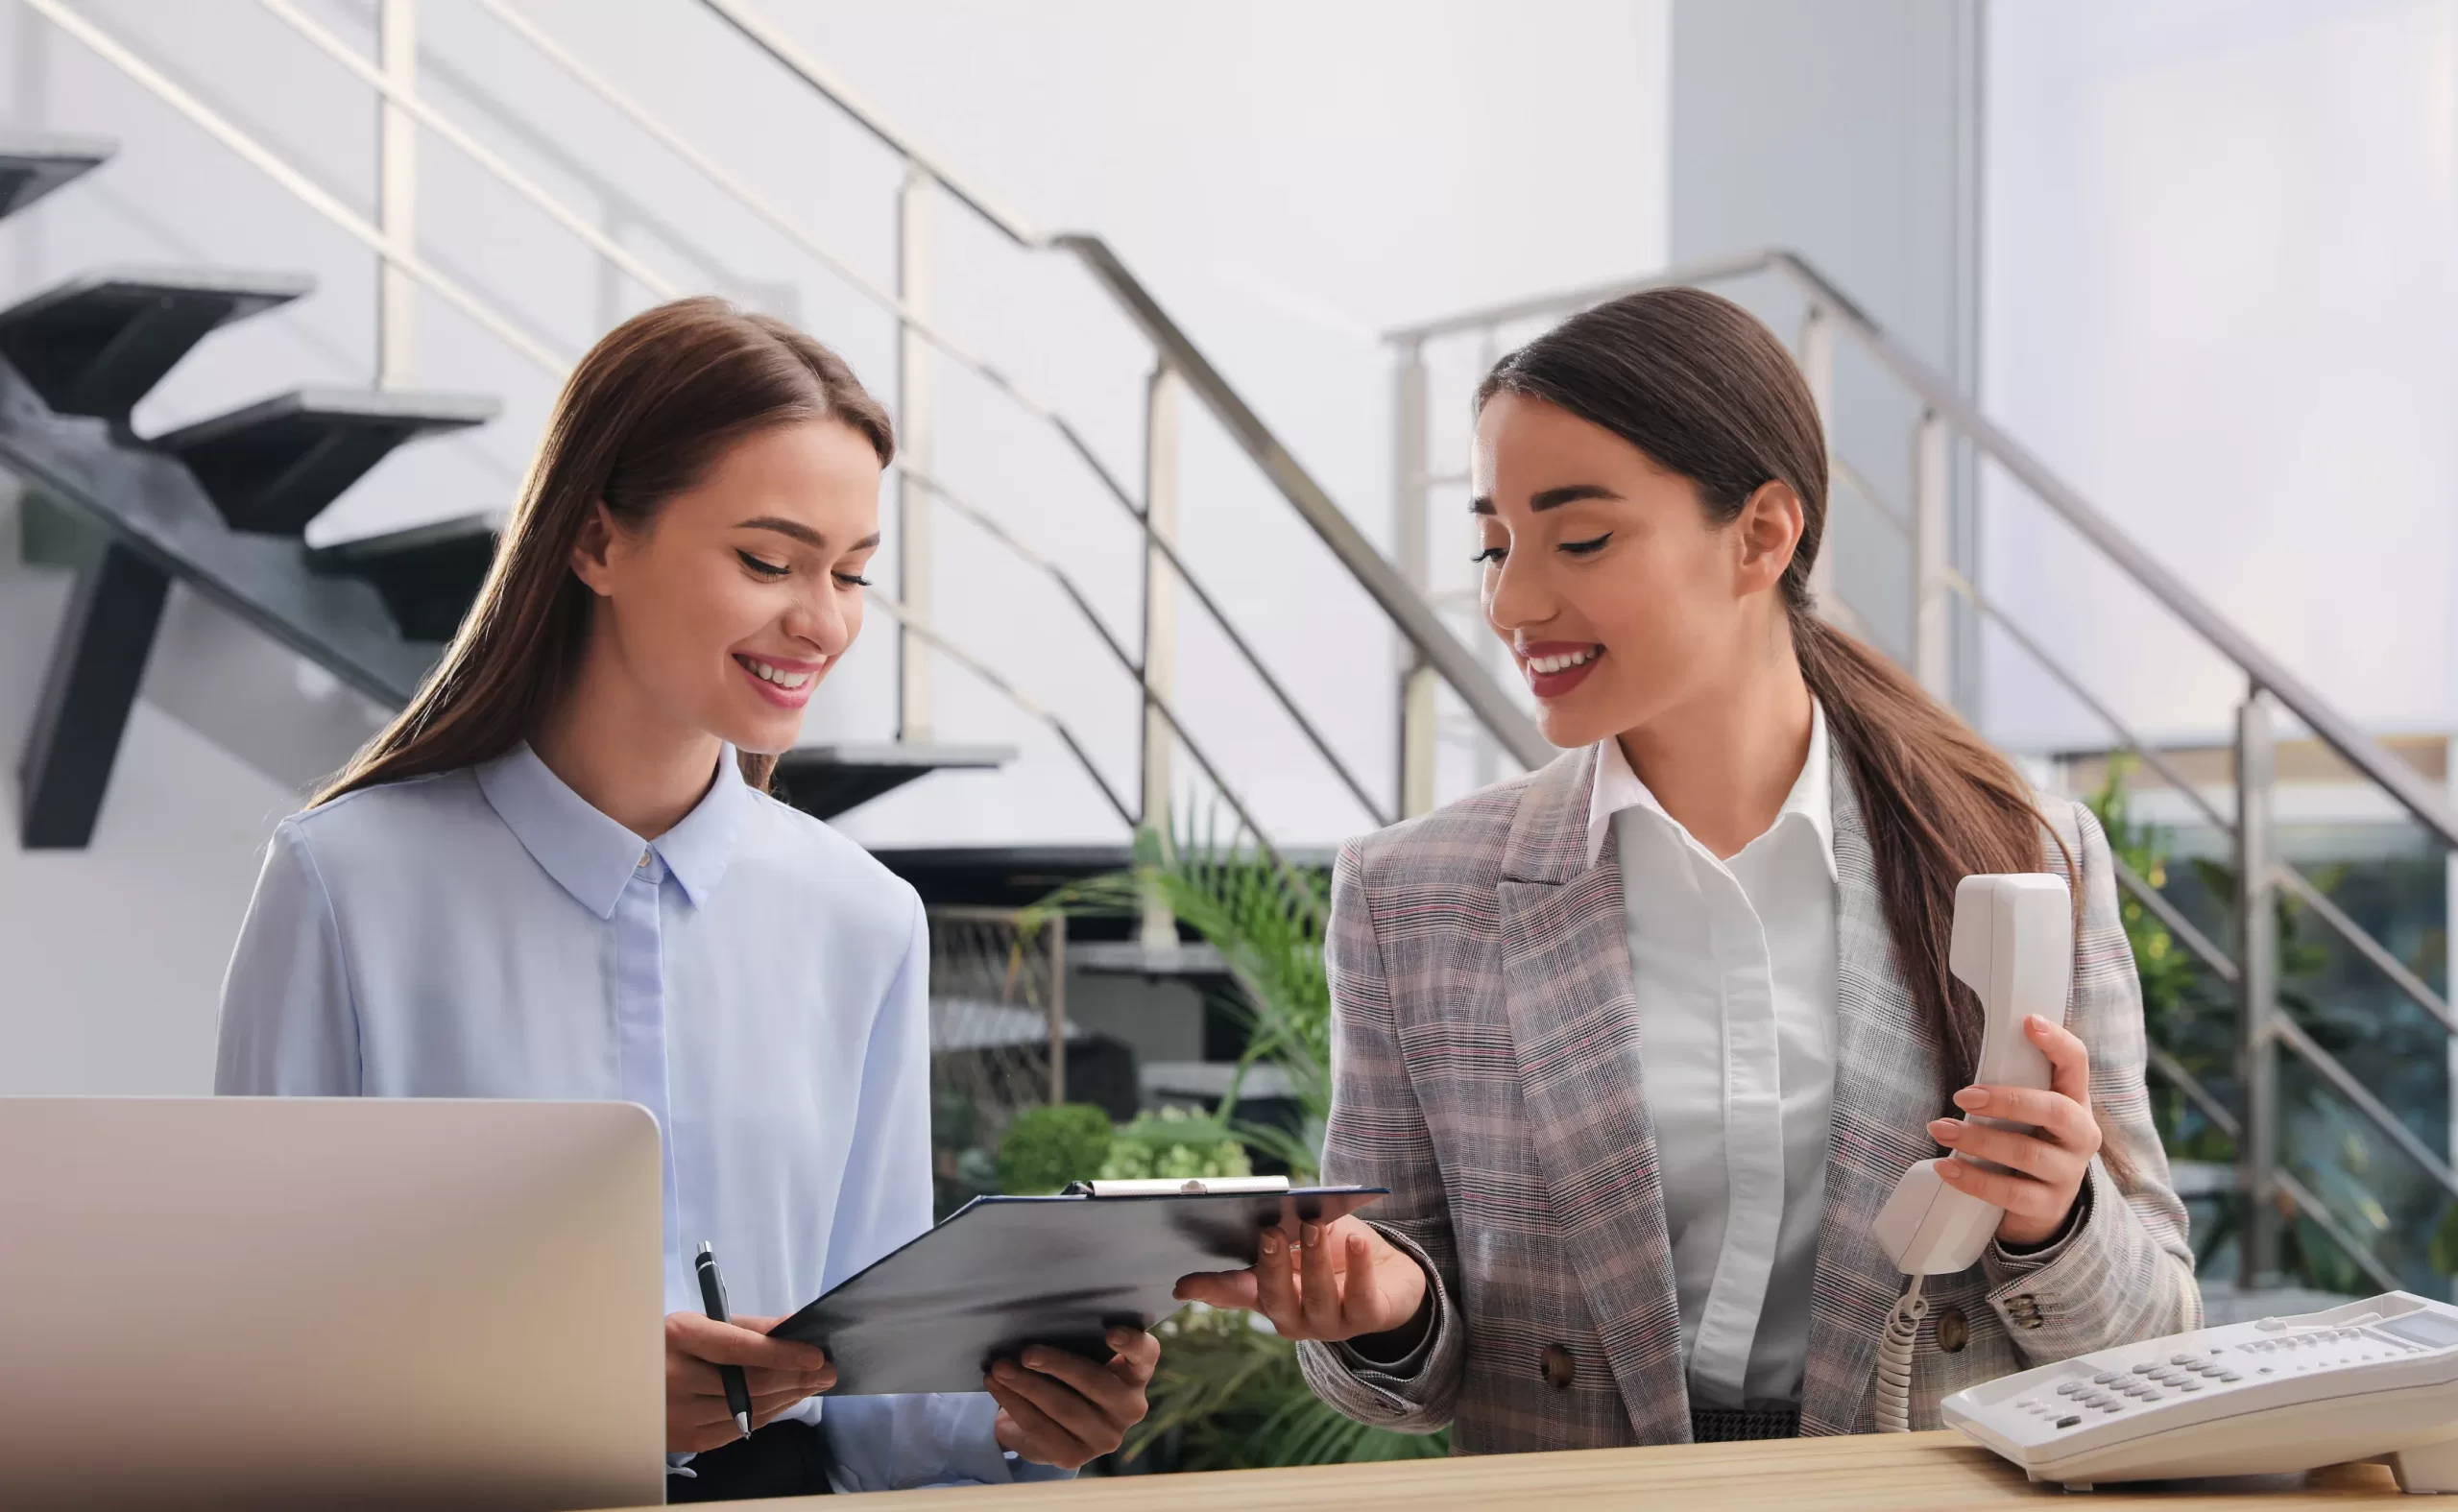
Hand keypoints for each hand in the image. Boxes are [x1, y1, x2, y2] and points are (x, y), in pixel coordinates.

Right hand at [664, 1311, 836, 1453]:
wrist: (625, 1380)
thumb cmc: (671, 1345)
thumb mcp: (702, 1323)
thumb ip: (750, 1327)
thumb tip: (795, 1327)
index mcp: (679, 1337)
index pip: (738, 1349)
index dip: (781, 1354)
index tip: (815, 1355)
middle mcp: (674, 1377)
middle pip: (748, 1384)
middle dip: (795, 1377)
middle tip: (826, 1372)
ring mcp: (678, 1413)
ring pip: (748, 1410)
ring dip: (787, 1398)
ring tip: (812, 1384)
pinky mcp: (685, 1439)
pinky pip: (737, 1429)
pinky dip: (766, 1415)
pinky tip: (785, 1401)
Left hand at [984, 1326, 1158, 1469]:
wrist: (1049, 1426)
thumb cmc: (1067, 1378)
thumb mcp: (1079, 1358)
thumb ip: (1077, 1341)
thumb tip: (1037, 1321)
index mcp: (1136, 1375)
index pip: (1145, 1355)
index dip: (1132, 1343)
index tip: (1110, 1333)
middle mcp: (1130, 1408)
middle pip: (1095, 1382)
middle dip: (1057, 1365)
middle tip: (1026, 1353)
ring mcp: (1105, 1438)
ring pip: (1064, 1408)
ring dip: (1027, 1386)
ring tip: (1000, 1369)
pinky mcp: (1076, 1457)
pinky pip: (1041, 1428)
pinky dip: (1015, 1404)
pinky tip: (997, 1388)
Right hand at [1171, 1215, 1426, 1342]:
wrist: (1393, 1275)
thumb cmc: (1338, 1253)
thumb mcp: (1301, 1240)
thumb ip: (1274, 1236)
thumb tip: (1249, 1218)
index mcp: (1272, 1296)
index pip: (1235, 1294)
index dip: (1210, 1290)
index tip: (1182, 1285)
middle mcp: (1295, 1317)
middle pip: (1275, 1299)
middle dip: (1271, 1265)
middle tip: (1269, 1231)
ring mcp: (1330, 1323)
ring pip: (1317, 1298)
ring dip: (1313, 1260)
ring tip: (1313, 1226)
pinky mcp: (1368, 1318)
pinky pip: (1361, 1298)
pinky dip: (1359, 1267)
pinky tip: (1356, 1241)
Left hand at [1928, 1014, 2103, 1247]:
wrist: (2041, 1206)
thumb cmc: (2026, 1142)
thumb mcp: (2027, 1112)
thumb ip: (2013, 1084)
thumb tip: (1977, 1047)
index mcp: (2075, 1102)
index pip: (2077, 1064)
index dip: (2057, 1042)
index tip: (2029, 1021)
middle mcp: (2080, 1136)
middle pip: (2054, 1111)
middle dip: (2005, 1100)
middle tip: (1962, 1097)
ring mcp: (2068, 1173)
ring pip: (2026, 1153)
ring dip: (1976, 1140)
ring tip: (1939, 1129)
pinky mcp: (2048, 1206)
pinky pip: (2010, 1193)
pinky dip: (1972, 1179)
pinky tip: (1946, 1168)